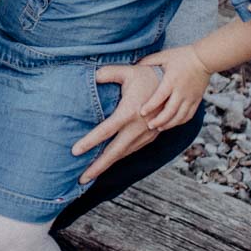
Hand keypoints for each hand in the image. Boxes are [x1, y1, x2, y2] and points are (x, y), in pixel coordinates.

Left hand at [71, 64, 161, 183]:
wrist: (175, 85)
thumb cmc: (148, 76)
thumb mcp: (127, 71)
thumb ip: (107, 73)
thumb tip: (92, 76)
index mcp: (129, 112)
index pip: (105, 131)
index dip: (89, 142)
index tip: (75, 152)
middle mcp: (137, 127)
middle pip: (114, 152)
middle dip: (97, 167)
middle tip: (81, 179)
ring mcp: (146, 134)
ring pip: (123, 154)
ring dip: (107, 165)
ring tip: (90, 174)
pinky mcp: (151, 136)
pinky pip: (132, 150)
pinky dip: (119, 157)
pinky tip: (108, 161)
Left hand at [135, 46, 211, 130]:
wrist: (204, 59)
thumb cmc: (182, 56)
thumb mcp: (164, 56)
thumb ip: (149, 61)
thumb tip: (134, 66)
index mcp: (171, 80)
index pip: (159, 97)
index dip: (150, 106)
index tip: (141, 113)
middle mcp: (181, 91)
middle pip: (170, 111)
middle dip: (159, 120)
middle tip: (149, 126)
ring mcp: (190, 97)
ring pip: (180, 116)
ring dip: (169, 124)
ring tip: (159, 128)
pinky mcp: (197, 100)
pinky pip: (189, 115)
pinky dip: (180, 122)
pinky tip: (171, 124)